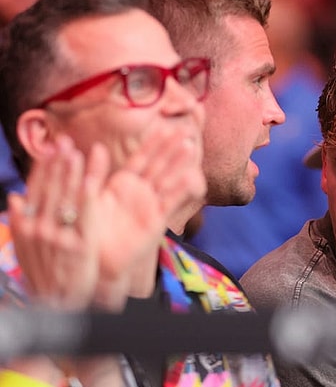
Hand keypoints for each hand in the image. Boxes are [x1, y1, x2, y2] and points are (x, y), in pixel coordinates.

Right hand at [8, 137, 99, 310]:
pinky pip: (84, 214)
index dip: (43, 170)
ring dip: (70, 172)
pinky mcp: (79, 245)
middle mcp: (39, 229)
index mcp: (26, 228)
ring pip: (65, 197)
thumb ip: (21, 225)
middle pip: (50, 190)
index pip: (35, 192)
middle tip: (64, 144)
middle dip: (57, 165)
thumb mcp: (26, 252)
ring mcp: (58, 237)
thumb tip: (16, 198)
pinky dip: (86, 193)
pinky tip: (90, 177)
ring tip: (76, 152)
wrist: (58, 308)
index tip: (50, 151)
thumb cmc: (46, 279)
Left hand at [92, 126, 204, 306]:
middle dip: (171, 148)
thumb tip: (100, 146)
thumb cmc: (91, 230)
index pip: (141, 158)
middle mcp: (140, 193)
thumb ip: (96, 173)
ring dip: (179, 164)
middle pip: (158, 165)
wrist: (98, 260)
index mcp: (124, 184)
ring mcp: (150, 205)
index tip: (166, 126)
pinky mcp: (157, 220)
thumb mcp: (90, 196)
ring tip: (190, 146)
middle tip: (184, 132)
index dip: (153, 143)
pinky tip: (193, 177)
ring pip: (167, 179)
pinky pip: (170, 202)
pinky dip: (181, 190)